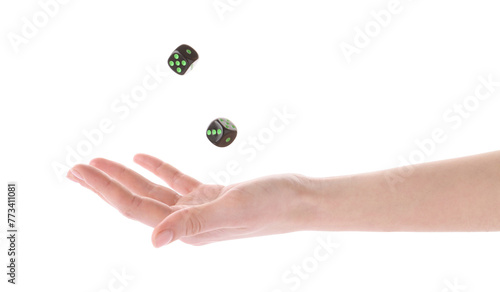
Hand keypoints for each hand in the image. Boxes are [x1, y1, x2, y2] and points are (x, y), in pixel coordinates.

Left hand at [67, 154, 314, 246]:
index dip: (105, 190)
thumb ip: (192, 224)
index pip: (136, 208)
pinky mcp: (211, 197)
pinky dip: (158, 170)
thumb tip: (154, 241)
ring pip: (153, 191)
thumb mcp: (231, 210)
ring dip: (127, 176)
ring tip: (101, 161)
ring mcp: (199, 209)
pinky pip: (177, 182)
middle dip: (106, 184)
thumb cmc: (272, 205)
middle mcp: (188, 222)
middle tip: (76, 168)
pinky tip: (142, 158)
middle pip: (137, 201)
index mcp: (188, 228)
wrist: (300, 200)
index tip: (80, 172)